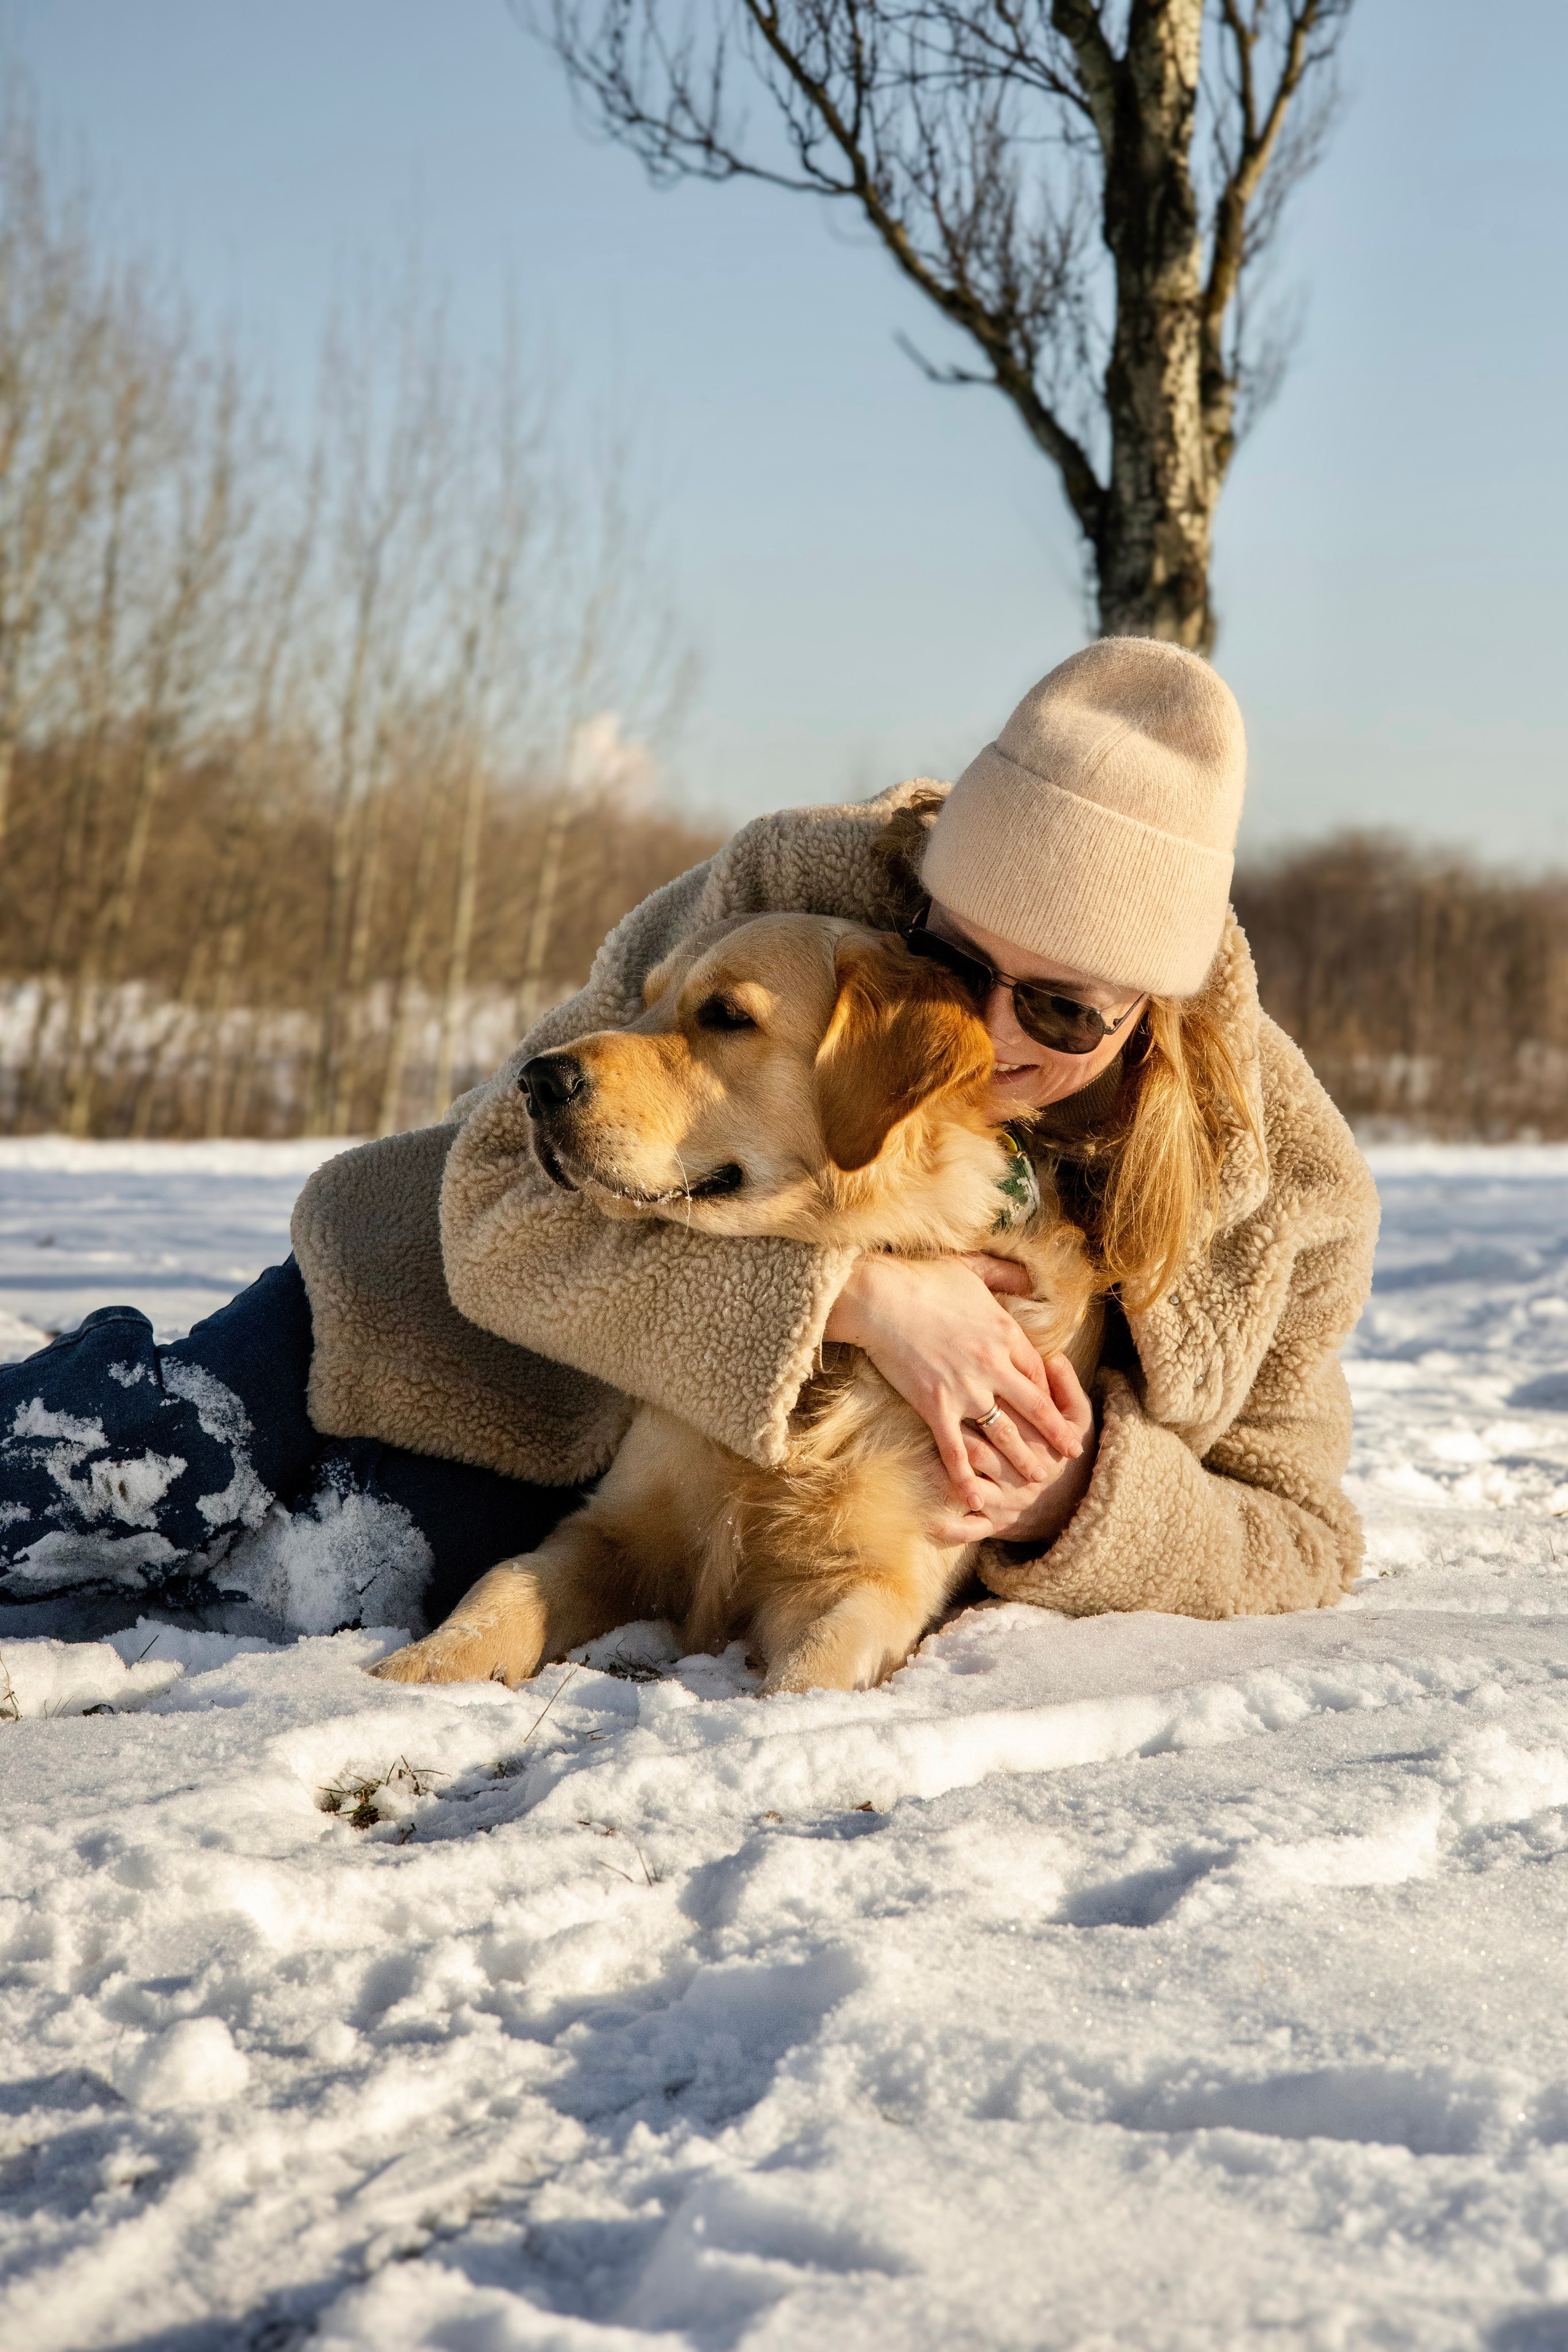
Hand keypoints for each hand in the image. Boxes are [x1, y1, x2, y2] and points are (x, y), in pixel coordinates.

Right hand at [824, 1254, 1084, 1517]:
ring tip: (1038, 1478)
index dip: (1046, 1390)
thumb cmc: (922, 1277)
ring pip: (1005, 1432)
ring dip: (1023, 1458)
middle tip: (1072, 1451)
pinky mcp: (935, 1405)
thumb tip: (1031, 1276)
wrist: (881, 1297)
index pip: (1036, 1369)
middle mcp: (993, 1365)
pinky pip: (955, 1449)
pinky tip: (976, 1497)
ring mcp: (965, 1388)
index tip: (1053, 1406)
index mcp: (1004, 1332)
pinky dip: (965, 1476)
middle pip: (1034, 1405)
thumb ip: (1004, 1273)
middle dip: (1055, 1432)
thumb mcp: (972, 1267)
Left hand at [930, 1353, 1096, 1546]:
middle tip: (928, 1410)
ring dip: (941, 1473)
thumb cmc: (1066, 1448)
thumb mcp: (1078, 1416)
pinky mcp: (994, 1523)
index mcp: (1039, 1444)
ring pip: (969, 1485)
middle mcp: (1020, 1474)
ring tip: (913, 1460)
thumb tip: (1055, 1357)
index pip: (1009, 1420)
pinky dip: (949, 1527)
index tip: (961, 1375)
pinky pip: (969, 1529)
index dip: (988, 1399)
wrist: (1075, 1501)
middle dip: (957, 1433)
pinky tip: (926, 1522)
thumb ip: (1066, 1387)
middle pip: (983, 1449)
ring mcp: (1005, 1501)